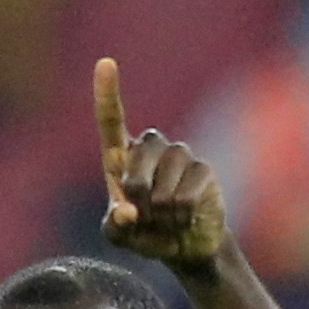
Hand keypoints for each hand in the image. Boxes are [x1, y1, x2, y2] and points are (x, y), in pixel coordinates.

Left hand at [95, 59, 227, 271]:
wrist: (185, 245)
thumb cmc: (145, 232)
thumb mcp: (119, 236)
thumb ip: (114, 227)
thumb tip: (127, 211)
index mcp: (122, 157)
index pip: (112, 122)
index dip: (107, 94)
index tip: (105, 63)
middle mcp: (151, 147)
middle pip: (134, 174)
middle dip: (136, 205)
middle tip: (145, 215)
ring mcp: (180, 155)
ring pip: (161, 191)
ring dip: (160, 214)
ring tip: (166, 217)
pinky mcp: (203, 170)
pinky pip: (184, 197)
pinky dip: (180, 216)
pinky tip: (184, 217)